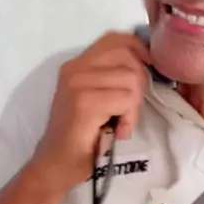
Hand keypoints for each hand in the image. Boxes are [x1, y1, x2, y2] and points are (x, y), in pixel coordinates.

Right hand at [32, 31, 149, 193]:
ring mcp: (77, 84)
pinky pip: (127, 99)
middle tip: (128, 109)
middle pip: (128, 56)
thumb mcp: (97, 98)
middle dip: (139, 83)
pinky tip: (117, 131)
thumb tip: (147, 62)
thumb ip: (112, 77)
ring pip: (131, 79)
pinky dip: (129, 118)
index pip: (116, 38)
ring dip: (133, 106)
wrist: (56, 165)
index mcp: (77, 64)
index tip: (145, 73)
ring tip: (120, 123)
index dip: (138, 51)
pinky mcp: (84, 103)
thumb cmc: (81, 136)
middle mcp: (74, 68)